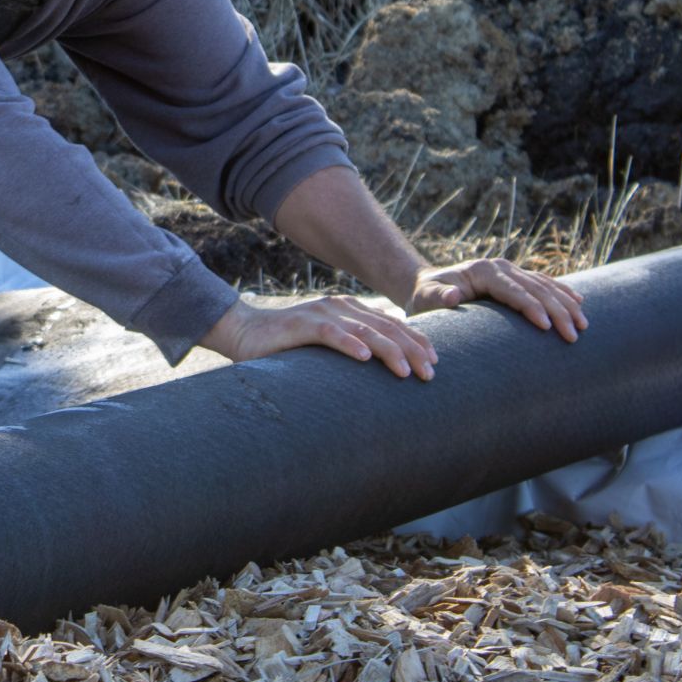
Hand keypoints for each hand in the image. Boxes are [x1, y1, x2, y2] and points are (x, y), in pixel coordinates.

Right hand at [200, 294, 437, 378]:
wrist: (244, 333)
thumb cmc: (288, 347)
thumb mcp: (327, 346)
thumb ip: (352, 349)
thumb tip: (383, 372)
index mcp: (349, 311)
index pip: (392, 325)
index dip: (417, 341)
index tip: (437, 362)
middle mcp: (339, 308)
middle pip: (386, 327)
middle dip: (412, 350)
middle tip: (431, 373)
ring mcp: (320, 314)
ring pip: (364, 330)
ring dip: (389, 351)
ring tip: (406, 371)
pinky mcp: (300, 324)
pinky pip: (329, 333)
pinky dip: (349, 344)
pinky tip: (365, 358)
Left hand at [407, 257, 586, 340]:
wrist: (428, 285)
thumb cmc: (425, 297)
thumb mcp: (426, 298)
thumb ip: (437, 297)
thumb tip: (453, 295)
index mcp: (483, 271)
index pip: (513, 290)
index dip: (531, 307)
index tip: (548, 327)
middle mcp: (500, 267)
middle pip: (535, 288)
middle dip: (557, 311)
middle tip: (573, 335)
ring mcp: (510, 270)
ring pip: (545, 285)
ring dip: (566, 304)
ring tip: (583, 325)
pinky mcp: (515, 277)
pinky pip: (544, 284)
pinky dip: (562, 293)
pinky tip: (579, 303)